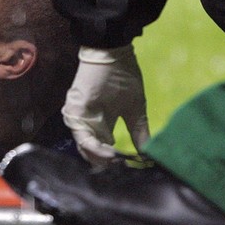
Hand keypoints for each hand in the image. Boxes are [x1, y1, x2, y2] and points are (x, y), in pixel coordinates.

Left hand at [62, 45, 149, 164]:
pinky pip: (82, 136)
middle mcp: (88, 124)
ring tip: (118, 163)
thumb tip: (149, 155)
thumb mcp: (136, 109)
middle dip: (108, 165)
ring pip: (85, 148)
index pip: (105, 150)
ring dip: (102, 159)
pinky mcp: (75, 112)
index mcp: (102, 124)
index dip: (116, 161)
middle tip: (123, 171)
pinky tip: (110, 152)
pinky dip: (95, 147)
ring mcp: (80, 119)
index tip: (130, 170)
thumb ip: (140, 132)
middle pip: (92, 154)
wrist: (113, 53)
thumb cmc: (124, 77)